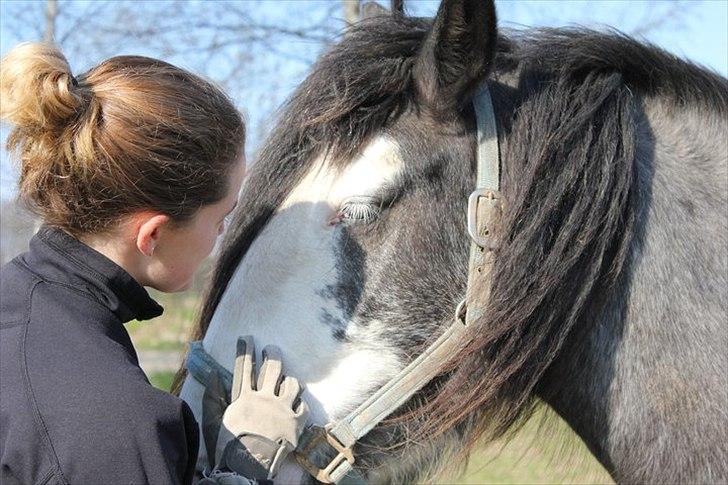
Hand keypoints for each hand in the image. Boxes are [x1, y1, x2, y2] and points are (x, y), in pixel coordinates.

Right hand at [202, 336, 307, 479]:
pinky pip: (304, 404)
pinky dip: (301, 402)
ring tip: (286, 382)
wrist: (249, 467)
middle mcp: (265, 398)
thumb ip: (212, 398)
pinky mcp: (296, 422)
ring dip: (289, 380)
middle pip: (272, 368)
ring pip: (291, 383)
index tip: (247, 338)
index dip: (246, 351)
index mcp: (244, 398)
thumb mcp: (213, 422)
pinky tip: (297, 403)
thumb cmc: (228, 447)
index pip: (245, 368)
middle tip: (271, 349)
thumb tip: (212, 375)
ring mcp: (282, 409)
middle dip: (272, 354)